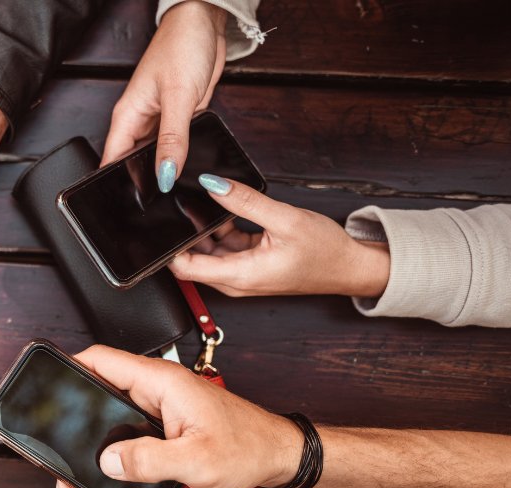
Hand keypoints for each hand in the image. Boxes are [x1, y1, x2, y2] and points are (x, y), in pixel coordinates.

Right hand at [53, 345, 302, 487]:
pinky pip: (129, 436)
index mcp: (162, 382)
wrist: (278, 457)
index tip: (47, 384)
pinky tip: (111, 483)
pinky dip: (116, 458)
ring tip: (82, 483)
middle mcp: (158, 389)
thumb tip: (108, 460)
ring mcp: (161, 408)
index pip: (102, 359)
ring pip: (112, 420)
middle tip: (59, 457)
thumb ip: (148, 459)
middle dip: (75, 424)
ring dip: (95, 450)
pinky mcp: (166, 426)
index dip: (70, 367)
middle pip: (99, 394)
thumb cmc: (249, 447)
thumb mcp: (195, 459)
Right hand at [101, 0, 226, 192]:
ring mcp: (161, 122)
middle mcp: (141, 122)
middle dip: (144, 185)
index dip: (116, 187)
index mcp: (127, 117)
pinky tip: (191, 170)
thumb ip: (172, 139)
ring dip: (166, 172)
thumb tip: (164, 175)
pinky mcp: (181, 120)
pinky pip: (178, 147)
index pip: (112, 162)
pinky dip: (183, 159)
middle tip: (157, 210)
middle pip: (134, 164)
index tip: (126, 211)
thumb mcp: (178, 97)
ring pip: (158, 158)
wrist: (204, 23)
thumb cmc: (182, 47)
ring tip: (177, 193)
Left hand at [167, 175, 390, 296]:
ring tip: (204, 202)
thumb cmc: (325, 252)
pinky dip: (221, 229)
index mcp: (240, 275)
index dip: (167, 248)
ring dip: (204, 229)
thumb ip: (245, 202)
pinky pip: (224, 246)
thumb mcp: (285, 219)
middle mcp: (235, 280)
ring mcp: (241, 273)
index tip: (160, 225)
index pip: (185, 269)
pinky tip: (225, 210)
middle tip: (181, 203)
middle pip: (192, 258)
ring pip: (208, 250)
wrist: (349, 267)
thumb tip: (213, 184)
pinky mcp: (248, 264)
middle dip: (184, 233)